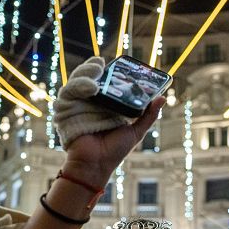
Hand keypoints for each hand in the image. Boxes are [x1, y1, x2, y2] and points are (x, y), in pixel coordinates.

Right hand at [55, 57, 164, 188]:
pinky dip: (78, 86)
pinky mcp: (66, 112)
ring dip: (85, 73)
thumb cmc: (114, 151)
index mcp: (104, 104)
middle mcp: (89, 103)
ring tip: (97, 70)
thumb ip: (148, 115)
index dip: (107, 70)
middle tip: (102, 64)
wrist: (97, 165)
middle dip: (93, 67)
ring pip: (77, 81)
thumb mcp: (136, 131)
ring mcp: (76, 106)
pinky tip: (91, 87)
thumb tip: (163, 98)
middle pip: (88, 77)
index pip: (104, 80)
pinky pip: (68, 93)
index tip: (114, 63)